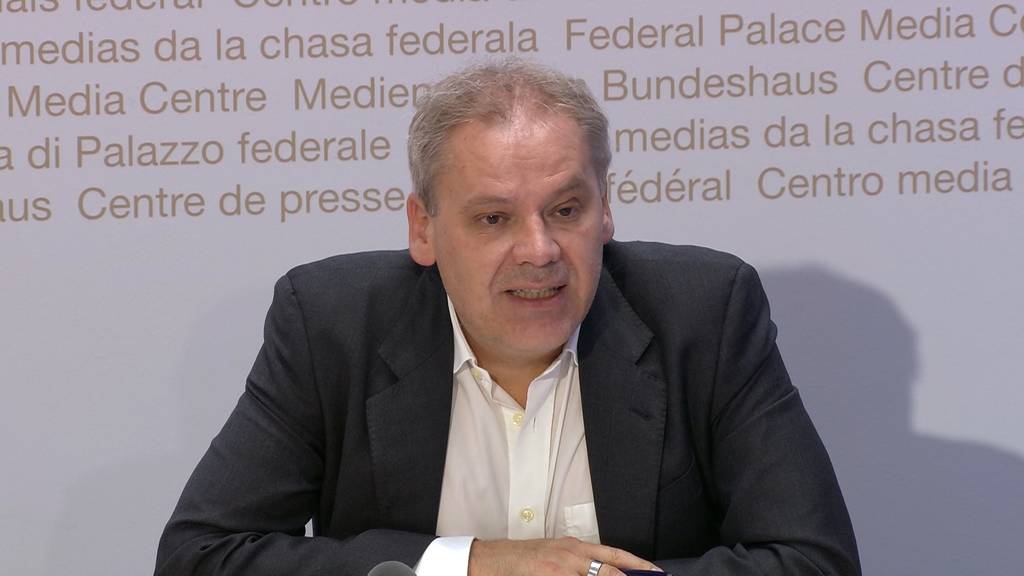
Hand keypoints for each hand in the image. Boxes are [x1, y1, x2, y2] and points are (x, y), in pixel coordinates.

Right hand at [468, 537, 661, 575]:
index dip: (639, 566)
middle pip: (610, 572)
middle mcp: (571, 557)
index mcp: (575, 547)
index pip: (615, 555)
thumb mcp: (557, 553)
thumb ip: (582, 563)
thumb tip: (609, 571)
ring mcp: (560, 571)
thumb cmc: (525, 559)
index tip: (658, 574)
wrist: (493, 561)